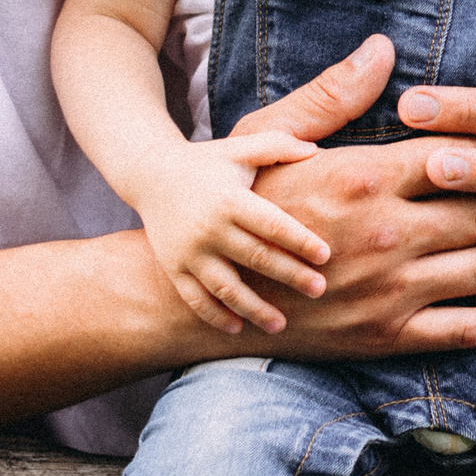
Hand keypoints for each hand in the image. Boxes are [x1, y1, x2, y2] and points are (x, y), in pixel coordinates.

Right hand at [127, 131, 329, 335]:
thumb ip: (278, 147)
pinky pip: (195, 299)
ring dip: (254, 309)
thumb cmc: (207, 162)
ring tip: (280, 324)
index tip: (325, 256)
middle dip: (290, 276)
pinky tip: (237, 328)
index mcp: (230, 200)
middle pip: (257, 258)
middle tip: (320, 290)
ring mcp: (189, 252)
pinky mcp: (174, 268)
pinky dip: (215, 316)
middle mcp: (210, 228)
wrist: (150, 175)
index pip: (272, 225)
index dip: (299, 241)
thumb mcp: (240, 148)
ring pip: (226, 288)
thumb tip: (317, 151)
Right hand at [231, 34, 475, 356]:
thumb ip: (335, 95)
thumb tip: (383, 47)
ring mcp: (391, 291)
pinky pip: (468, 329)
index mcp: (364, 176)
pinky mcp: (388, 337)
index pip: (462, 149)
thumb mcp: (274, 136)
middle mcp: (386, 234)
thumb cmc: (241, 200)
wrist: (201, 295)